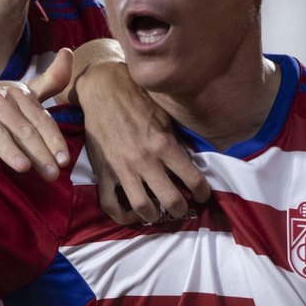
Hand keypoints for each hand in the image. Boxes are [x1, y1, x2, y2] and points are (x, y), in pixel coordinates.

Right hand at [0, 48, 73, 178]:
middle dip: (39, 153)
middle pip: (22, 129)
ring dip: (10, 151)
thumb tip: (69, 53)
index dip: (54, 139)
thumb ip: (47, 81)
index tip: (64, 160)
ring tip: (23, 167)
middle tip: (52, 175)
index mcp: (16, 94)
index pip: (40, 119)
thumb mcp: (18, 94)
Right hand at [77, 60, 210, 223]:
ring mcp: (122, 168)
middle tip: (182, 209)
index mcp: (163, 144)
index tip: (203, 195)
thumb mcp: (165, 117)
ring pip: (143, 208)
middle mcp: (145, 160)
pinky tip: (132, 213)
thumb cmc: (138, 99)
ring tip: (158, 212)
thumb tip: (190, 161)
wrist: (104, 90)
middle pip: (171, 200)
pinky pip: (111, 204)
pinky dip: (123, 215)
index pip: (192, 178)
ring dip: (155, 215)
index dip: (203, 192)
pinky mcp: (103, 172)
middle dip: (181, 209)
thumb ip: (176, 141)